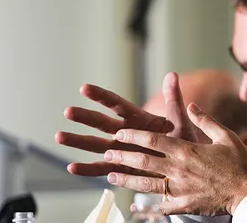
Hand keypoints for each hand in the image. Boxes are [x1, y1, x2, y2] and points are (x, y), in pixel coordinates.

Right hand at [56, 72, 197, 176]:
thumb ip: (174, 99)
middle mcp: (126, 133)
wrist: (187, 163)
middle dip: (85, 117)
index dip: (101, 96)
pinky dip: (87, 170)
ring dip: (78, 142)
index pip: (117, 104)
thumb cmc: (183, 140)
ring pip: (96, 145)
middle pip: (102, 123)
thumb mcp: (180, 120)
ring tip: (60, 136)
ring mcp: (122, 151)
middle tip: (68, 111)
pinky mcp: (121, 168)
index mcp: (138, 119)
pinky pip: (102, 169)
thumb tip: (172, 75)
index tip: (85, 88)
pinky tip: (72, 167)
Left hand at [104, 103, 246, 215]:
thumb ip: (205, 120)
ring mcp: (180, 189)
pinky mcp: (184, 204)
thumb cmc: (240, 163)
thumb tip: (191, 105)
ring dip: (127, 179)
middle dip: (122, 156)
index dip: (134, 136)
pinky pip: (161, 205)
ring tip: (112, 176)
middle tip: (108, 153)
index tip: (121, 134)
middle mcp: (179, 170)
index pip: (153, 140)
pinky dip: (147, 205)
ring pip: (146, 184)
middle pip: (143, 161)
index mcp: (187, 151)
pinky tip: (136, 204)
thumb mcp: (226, 136)